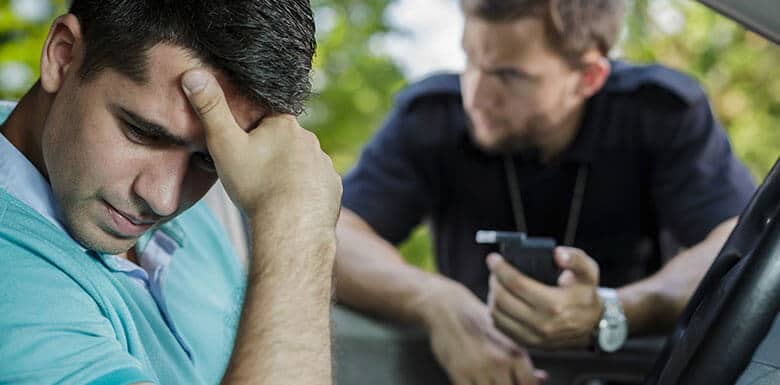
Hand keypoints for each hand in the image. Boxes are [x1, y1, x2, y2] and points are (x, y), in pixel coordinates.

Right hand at [181, 69, 341, 235]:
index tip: (243, 153)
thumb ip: (210, 109)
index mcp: (285, 124)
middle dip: (270, 155)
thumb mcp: (225, 144)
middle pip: (284, 143)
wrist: (291, 226)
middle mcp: (310, 139)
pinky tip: (290, 204)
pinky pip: (315, 185)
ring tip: (270, 193)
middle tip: (253, 176)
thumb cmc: (256, 185)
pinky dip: (303, 193)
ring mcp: (325, 164)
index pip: (266, 121)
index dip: (251, 136)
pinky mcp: (333, 187)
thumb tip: (194, 74)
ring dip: (288, 174)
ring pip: (301, 165)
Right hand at [424, 281, 545, 384]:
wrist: (446, 307)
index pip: (529, 384)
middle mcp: (500, 361)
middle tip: (499, 379)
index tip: (517, 383)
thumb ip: (522, 360)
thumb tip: (542, 378)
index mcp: (515, 352)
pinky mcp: (458, 373)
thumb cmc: (478, 322)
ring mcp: (478, 369)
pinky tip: (474, 381)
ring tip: (488, 379)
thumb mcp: (504, 335)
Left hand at [486, 247, 601, 348]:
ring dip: (493, 296)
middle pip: (502, 299)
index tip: (493, 258)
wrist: (592, 327)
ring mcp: (533, 336)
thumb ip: (576, 258)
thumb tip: (557, 253)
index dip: (501, 268)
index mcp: (555, 305)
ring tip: (497, 283)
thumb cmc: (586, 295)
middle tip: (495, 270)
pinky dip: (495, 312)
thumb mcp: (588, 273)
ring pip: (497, 314)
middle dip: (494, 281)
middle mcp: (542, 324)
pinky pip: (501, 327)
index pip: (517, 284)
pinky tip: (499, 300)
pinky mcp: (528, 343)